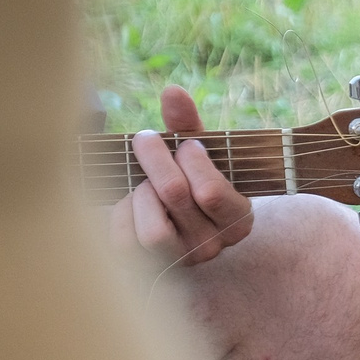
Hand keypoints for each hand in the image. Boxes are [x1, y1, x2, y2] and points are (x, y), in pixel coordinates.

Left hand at [112, 85, 254, 266]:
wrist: (165, 218)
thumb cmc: (186, 179)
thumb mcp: (193, 153)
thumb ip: (186, 124)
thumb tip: (172, 91)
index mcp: (238, 220)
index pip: (211, 193)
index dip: (191, 159)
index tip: (185, 143)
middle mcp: (214, 246)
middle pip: (175, 197)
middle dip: (155, 160)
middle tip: (146, 139)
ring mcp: (181, 261)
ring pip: (154, 230)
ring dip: (141, 195)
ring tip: (142, 182)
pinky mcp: (148, 268)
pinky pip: (126, 241)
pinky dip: (121, 215)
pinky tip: (128, 203)